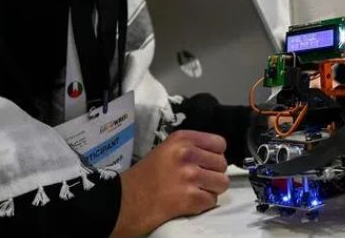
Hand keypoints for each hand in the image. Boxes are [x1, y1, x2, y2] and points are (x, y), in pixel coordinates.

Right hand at [112, 130, 229, 236]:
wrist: (123, 202)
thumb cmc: (143, 177)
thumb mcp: (166, 151)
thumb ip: (189, 148)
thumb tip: (214, 156)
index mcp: (181, 139)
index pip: (219, 143)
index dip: (215, 156)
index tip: (206, 164)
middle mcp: (187, 154)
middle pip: (222, 164)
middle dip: (213, 175)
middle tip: (197, 182)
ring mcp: (190, 176)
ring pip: (221, 183)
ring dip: (210, 190)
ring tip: (193, 192)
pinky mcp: (190, 197)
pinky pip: (211, 201)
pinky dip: (202, 205)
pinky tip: (187, 203)